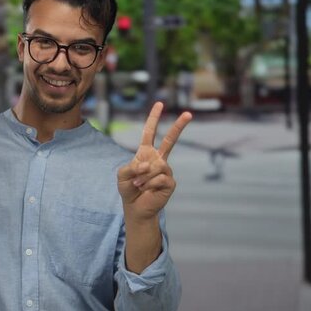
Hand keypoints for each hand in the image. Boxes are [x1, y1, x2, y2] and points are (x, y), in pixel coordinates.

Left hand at [117, 102, 191, 222]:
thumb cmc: (129, 188)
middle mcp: (159, 159)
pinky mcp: (170, 182)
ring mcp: (166, 170)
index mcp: (146, 153)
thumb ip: (131, 167)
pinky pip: (160, 178)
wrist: (136, 207)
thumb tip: (148, 165)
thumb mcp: (122, 175)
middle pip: (170, 140)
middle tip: (189, 113)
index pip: (150, 132)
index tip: (159, 104)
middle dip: (179, 126)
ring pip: (156, 166)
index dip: (153, 118)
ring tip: (139, 185)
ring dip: (143, 177)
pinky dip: (149, 184)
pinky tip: (147, 190)